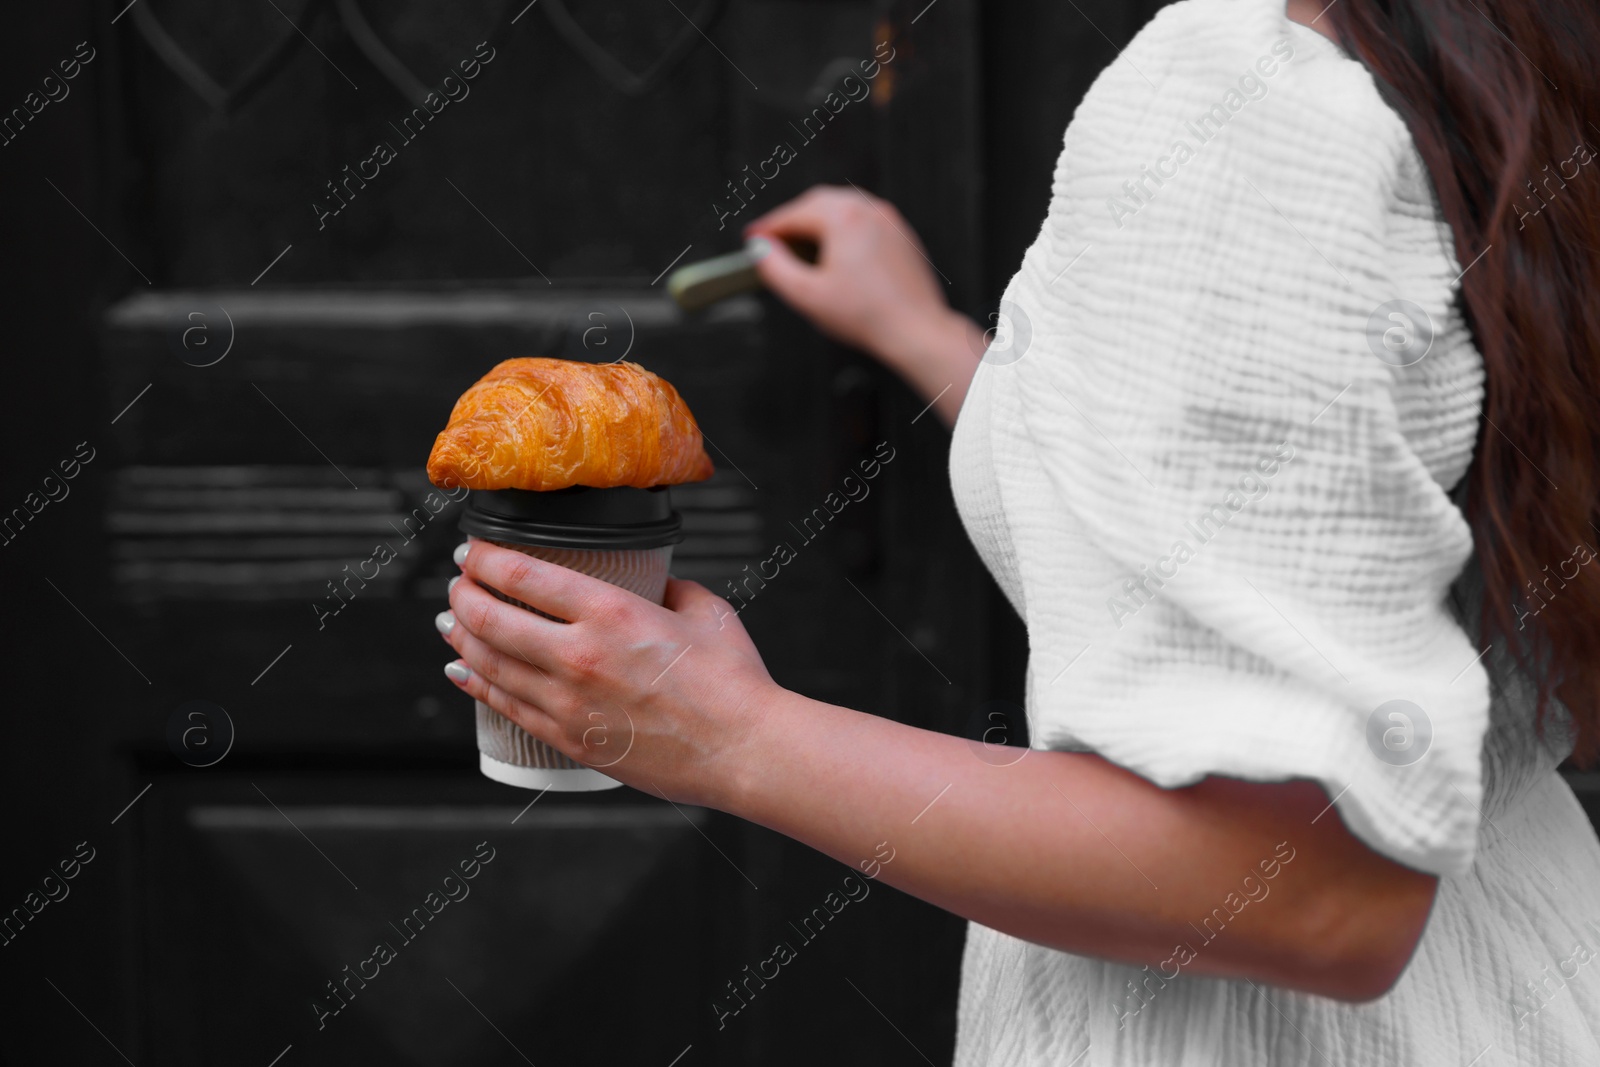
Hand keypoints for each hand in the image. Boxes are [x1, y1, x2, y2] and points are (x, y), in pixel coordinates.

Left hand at [437, 538, 776, 808]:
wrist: (743, 750)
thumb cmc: (733, 681)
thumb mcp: (706, 611)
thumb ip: (672, 589)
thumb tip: (657, 583)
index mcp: (611, 612)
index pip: (524, 576)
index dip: (485, 560)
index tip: (472, 553)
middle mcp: (579, 654)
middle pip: (492, 618)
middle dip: (464, 595)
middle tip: (458, 584)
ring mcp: (569, 702)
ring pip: (490, 664)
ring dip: (461, 638)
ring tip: (450, 621)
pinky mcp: (570, 740)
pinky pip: (507, 707)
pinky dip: (477, 685)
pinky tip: (462, 671)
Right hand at [745, 185, 986, 426]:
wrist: (918, 332)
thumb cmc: (866, 317)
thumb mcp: (806, 296)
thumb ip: (775, 268)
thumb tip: (760, 250)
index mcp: (844, 217)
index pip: (793, 215)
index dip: (768, 228)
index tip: (752, 239)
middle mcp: (869, 209)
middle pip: (818, 203)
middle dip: (792, 220)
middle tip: (772, 240)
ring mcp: (889, 220)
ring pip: (844, 209)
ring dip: (818, 222)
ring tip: (800, 246)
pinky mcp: (902, 236)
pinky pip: (865, 222)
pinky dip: (843, 230)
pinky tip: (835, 254)